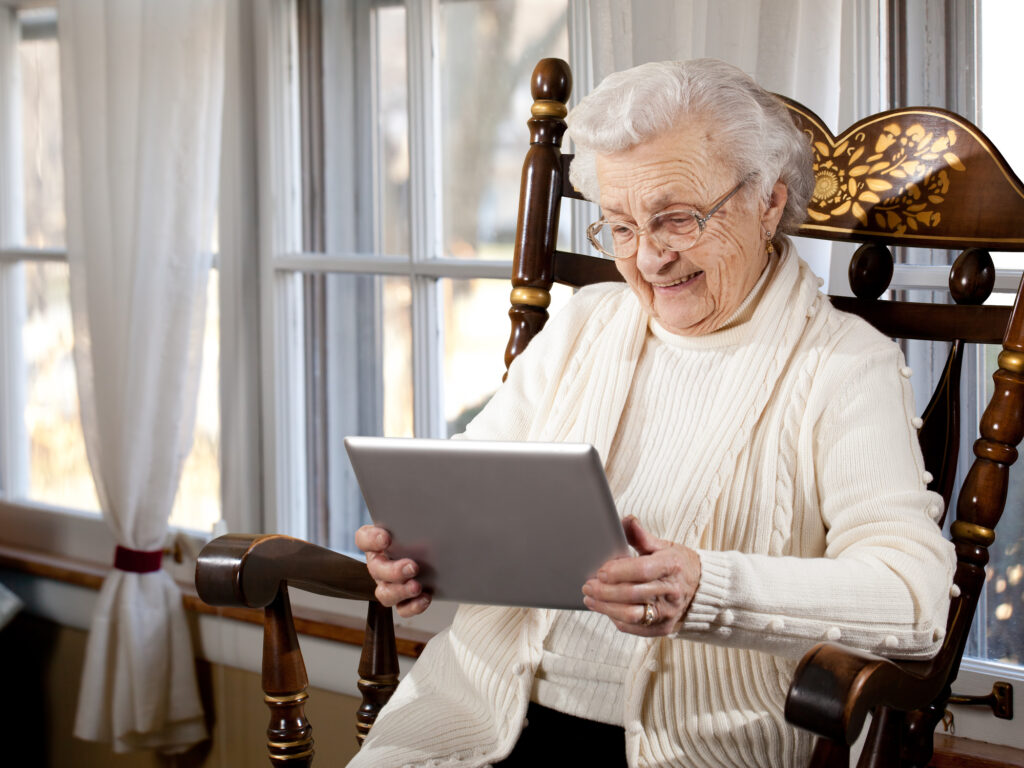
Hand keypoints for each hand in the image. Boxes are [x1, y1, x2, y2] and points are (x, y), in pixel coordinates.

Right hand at [354, 524, 431, 617]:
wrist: (436, 549)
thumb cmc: (421, 531)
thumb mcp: (416, 522)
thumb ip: (414, 519)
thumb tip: (428, 513)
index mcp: (376, 542)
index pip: (364, 539)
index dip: (371, 540)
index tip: (386, 538)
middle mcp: (379, 564)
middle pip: (376, 570)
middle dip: (393, 570)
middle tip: (412, 567)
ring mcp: (388, 584)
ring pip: (385, 594)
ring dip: (400, 591)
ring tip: (417, 586)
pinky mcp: (402, 600)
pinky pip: (402, 608)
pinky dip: (413, 606)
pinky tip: (425, 598)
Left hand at [582, 516, 700, 635]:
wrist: (702, 589)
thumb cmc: (678, 565)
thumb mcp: (664, 546)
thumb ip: (642, 536)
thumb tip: (627, 520)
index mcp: (672, 566)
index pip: (643, 570)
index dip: (619, 571)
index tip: (601, 571)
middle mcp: (671, 591)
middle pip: (632, 593)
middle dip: (605, 591)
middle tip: (588, 585)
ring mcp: (668, 612)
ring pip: (632, 615)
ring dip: (606, 608)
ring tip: (590, 599)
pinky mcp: (663, 627)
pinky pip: (635, 628)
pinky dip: (616, 619)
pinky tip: (605, 610)